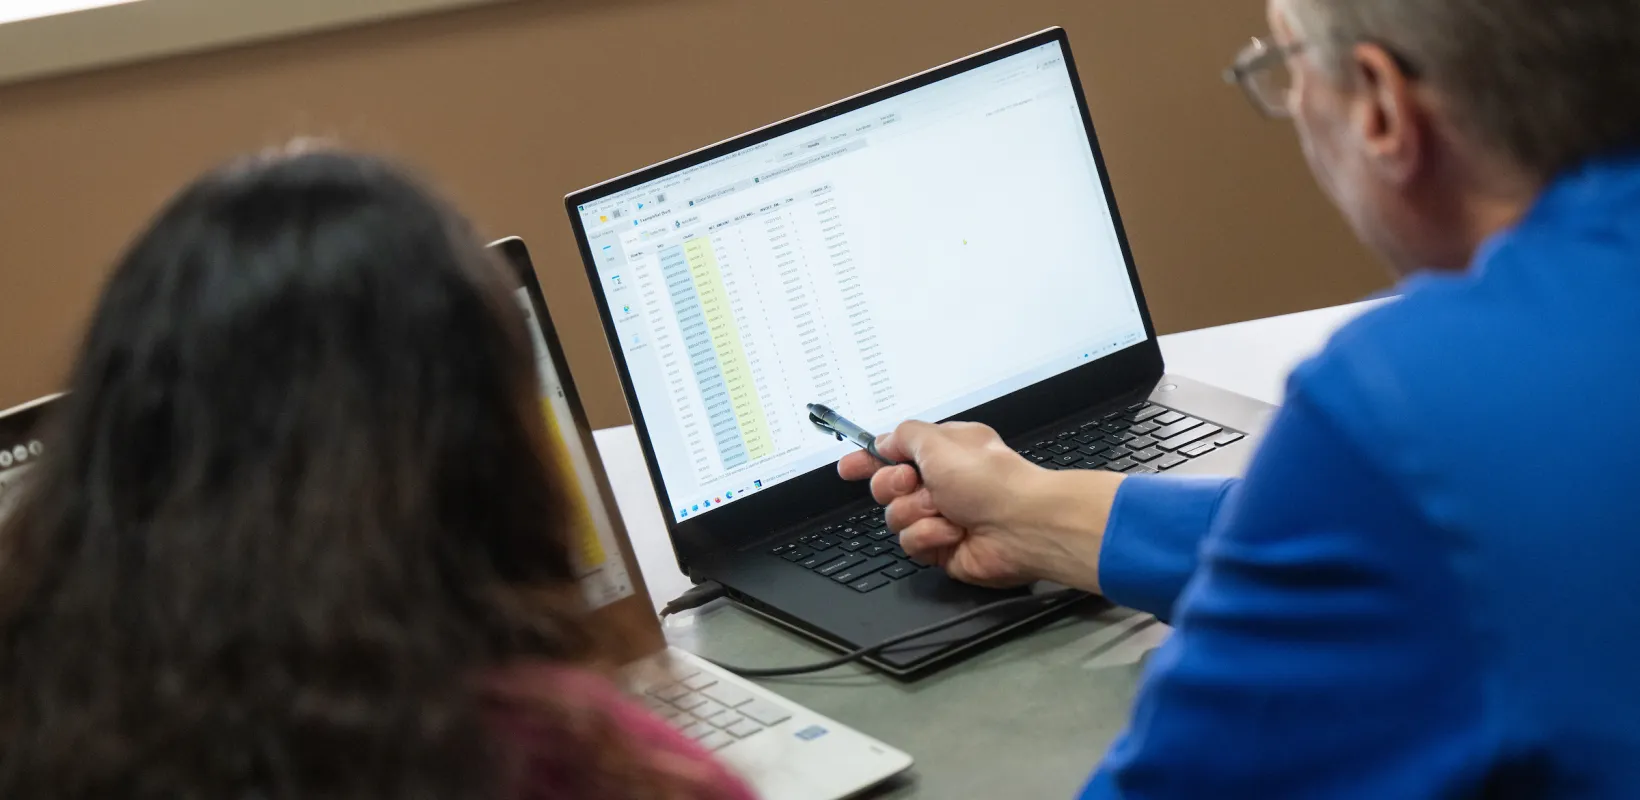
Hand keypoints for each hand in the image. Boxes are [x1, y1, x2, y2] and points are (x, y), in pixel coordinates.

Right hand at [838, 421, 1122, 591]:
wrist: (1022, 526)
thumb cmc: (990, 480)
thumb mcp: (939, 441)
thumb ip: (904, 435)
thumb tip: (884, 440)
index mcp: (943, 453)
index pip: (894, 454)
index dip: (868, 460)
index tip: (848, 467)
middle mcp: (942, 484)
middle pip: (887, 487)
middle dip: (893, 486)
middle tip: (913, 484)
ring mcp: (941, 517)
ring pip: (895, 518)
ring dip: (916, 512)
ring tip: (944, 511)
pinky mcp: (940, 548)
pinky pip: (911, 543)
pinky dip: (930, 536)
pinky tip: (953, 533)